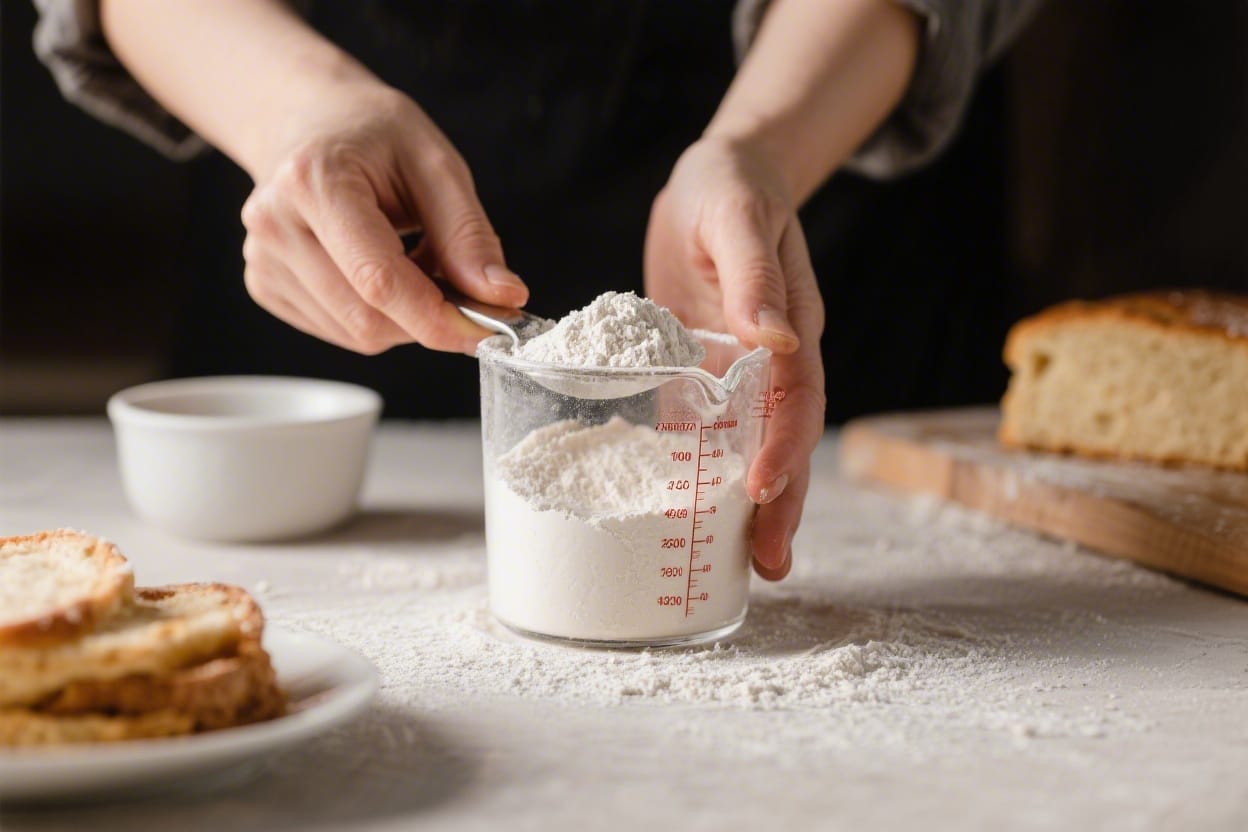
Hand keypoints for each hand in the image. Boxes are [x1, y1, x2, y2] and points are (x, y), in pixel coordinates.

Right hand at [239, 81, 527, 353]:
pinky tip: (375, 268)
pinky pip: (340, 331)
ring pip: (357, 333)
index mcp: (314, 181)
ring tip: (408, 256)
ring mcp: (262, 259)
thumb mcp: (436, 164)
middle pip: (368, 319)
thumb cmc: (373, 135)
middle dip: (427, 317)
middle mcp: (276, 224)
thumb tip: (503, 296)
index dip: (438, 318)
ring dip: (403, 315)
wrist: (307, 122)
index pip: (378, 280)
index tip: (488, 327)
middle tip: (456, 281)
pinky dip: (376, 314)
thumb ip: (469, 235)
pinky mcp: (264, 285)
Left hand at [645, 137, 825, 580]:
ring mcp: (740, 371)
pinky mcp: (705, 372)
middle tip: (769, 564)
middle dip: (782, 504)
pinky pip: (710, 430)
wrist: (718, 180)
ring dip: (752, 505)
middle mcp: (774, 359)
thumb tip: (773, 338)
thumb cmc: (730, 189)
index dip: (786, 447)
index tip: (764, 490)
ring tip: (748, 564)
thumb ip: (754, 275)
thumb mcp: (737, 220)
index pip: (798, 399)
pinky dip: (707, 473)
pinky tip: (691, 512)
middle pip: (786, 440)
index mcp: (793, 326)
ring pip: (753, 446)